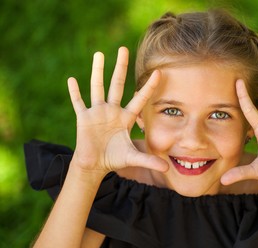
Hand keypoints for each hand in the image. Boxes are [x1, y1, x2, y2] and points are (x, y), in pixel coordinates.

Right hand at [67, 47, 167, 173]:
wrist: (95, 164)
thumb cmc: (114, 158)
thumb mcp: (132, 158)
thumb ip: (148, 161)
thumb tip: (166, 169)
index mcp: (126, 117)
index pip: (140, 98)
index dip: (149, 87)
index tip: (159, 72)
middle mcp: (112, 110)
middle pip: (116, 84)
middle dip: (120, 67)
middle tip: (123, 49)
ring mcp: (97, 112)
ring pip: (97, 87)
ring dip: (97, 72)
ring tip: (99, 54)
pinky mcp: (84, 118)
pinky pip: (79, 103)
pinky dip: (75, 92)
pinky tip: (71, 80)